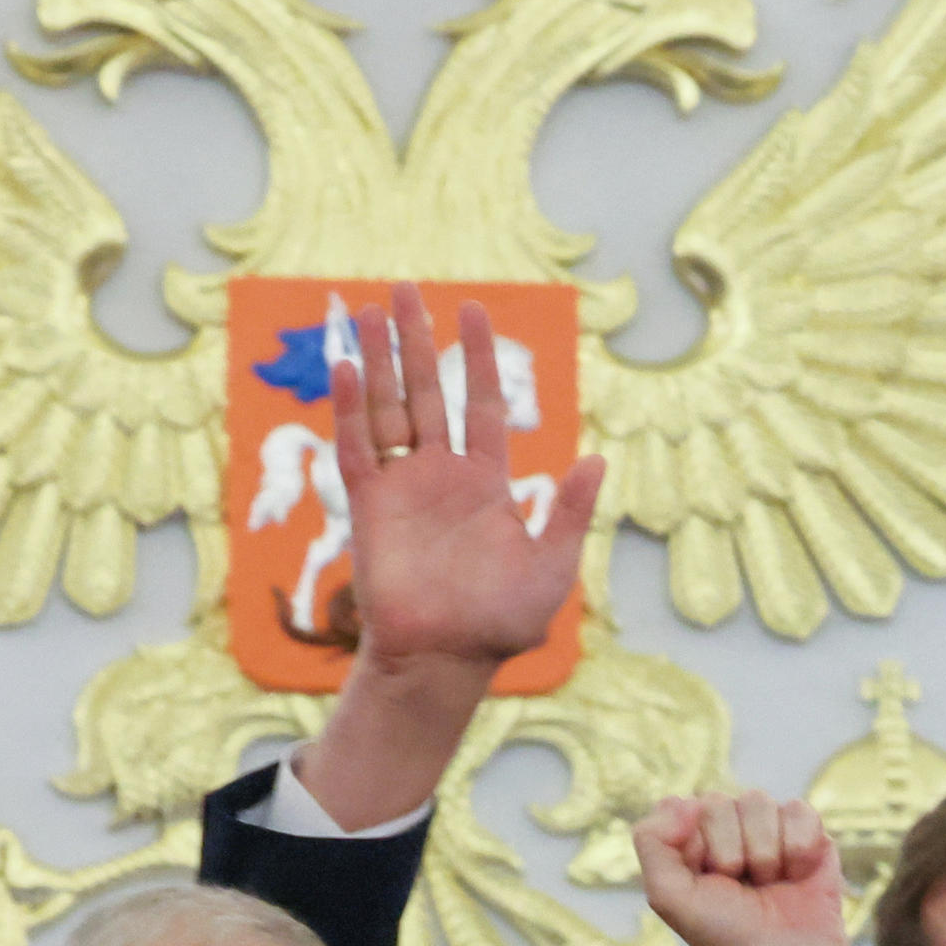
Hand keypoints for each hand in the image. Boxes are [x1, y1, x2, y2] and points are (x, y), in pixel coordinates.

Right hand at [339, 282, 605, 678]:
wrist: (448, 657)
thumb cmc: (503, 622)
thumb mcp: (551, 566)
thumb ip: (568, 513)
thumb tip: (598, 460)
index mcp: (486, 482)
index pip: (481, 403)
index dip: (477, 357)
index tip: (471, 309)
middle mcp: (442, 475)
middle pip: (426, 392)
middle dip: (416, 341)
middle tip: (405, 288)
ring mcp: (403, 487)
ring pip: (388, 407)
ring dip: (379, 359)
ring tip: (371, 308)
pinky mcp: (370, 506)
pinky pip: (357, 447)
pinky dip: (351, 408)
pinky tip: (347, 365)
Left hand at [631, 792, 863, 945]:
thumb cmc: (726, 936)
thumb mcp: (668, 895)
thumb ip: (651, 840)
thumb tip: (683, 799)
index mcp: (693, 839)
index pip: (685, 805)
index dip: (696, 844)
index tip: (707, 881)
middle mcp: (731, 829)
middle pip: (721, 802)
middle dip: (730, 851)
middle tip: (742, 888)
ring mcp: (772, 830)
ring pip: (759, 802)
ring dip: (765, 853)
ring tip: (770, 885)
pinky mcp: (812, 836)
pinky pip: (800, 810)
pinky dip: (798, 848)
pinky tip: (798, 875)